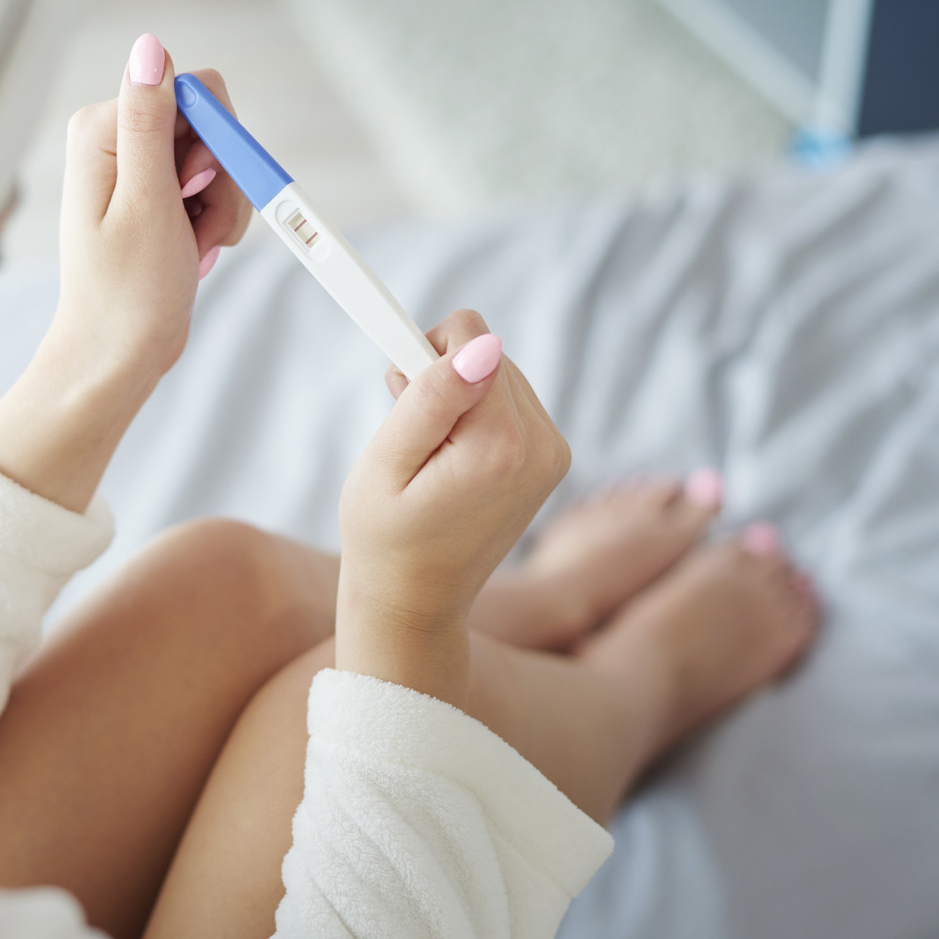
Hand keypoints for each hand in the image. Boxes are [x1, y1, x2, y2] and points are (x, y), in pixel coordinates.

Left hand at [51, 32, 250, 380]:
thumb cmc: (127, 295)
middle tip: (198, 226)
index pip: (191, 90)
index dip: (213, 140)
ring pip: (218, 158)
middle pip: (209, 124)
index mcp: (103, 130)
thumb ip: (150, 122)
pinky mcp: (156, 195)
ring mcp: (138, 168)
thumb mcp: (146, 203)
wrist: (117, 356)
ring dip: (223, 207)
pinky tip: (192, 250)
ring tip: (194, 247)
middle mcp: (116, 139)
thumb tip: (149, 45)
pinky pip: (211, 187)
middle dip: (222, 179)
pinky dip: (215, 221)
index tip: (198, 189)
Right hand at [335, 311, 570, 703]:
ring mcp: (554, 454)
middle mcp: (542, 445)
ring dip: (459, 398)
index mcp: (500, 445)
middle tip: (410, 433)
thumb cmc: (384, 537)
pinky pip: (511, 400)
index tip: (397, 391)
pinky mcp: (552, 458)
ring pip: (499, 372)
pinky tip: (452, 460)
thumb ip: (430, 400)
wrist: (416, 601)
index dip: (421, 354)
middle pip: (488, 350)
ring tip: (430, 453)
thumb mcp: (386, 465)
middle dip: (441, 377)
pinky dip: (477, 416)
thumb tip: (484, 344)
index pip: (471, 337)